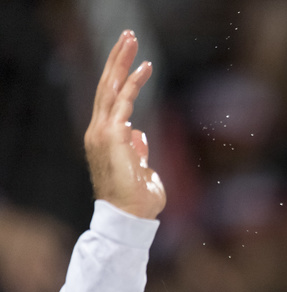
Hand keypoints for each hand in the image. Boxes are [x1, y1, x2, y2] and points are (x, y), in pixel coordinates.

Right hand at [84, 31, 164, 218]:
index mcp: (105, 139)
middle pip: (106, 87)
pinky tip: (145, 66)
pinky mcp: (112, 135)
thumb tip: (139, 135)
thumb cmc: (138, 200)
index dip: (121, 78)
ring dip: (121, 61)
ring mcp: (103, 132)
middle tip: (127, 36)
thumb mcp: (142, 170)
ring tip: (131, 39)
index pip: (112, 101)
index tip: (135, 61)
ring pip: (111, 87)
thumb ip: (138, 151)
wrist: (130, 217)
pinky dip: (134, 82)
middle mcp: (99, 132)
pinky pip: (124, 101)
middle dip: (116, 60)